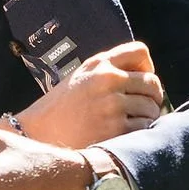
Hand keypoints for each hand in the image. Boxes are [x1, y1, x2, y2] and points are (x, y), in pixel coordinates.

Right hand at [15, 41, 163, 151]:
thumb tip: (146, 77)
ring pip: (151, 108)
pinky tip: (124, 137)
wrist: (36, 133)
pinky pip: (144, 128)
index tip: (139, 83)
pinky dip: (139, 134)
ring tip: (130, 125)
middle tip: (142, 110)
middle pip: (152, 83)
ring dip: (147, 118)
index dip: (147, 68)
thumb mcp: (80, 78)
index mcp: (99, 64)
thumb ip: (108, 71)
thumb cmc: (59, 109)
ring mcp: (112, 104)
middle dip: (152, 98)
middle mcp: (107, 79)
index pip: (140, 53)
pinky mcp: (115, 128)